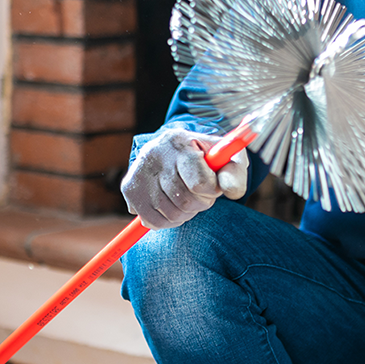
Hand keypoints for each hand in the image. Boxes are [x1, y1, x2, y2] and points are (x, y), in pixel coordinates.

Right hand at [120, 128, 248, 228]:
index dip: (212, 191)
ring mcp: (139, 172)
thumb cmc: (207, 157)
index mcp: (180, 141)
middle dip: (201, 203)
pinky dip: (169, 221)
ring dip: (187, 214)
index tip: (213, 184)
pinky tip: (173, 206)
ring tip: (189, 197)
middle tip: (202, 193)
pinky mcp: (129, 188)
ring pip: (171, 214)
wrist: (177, 150)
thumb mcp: (228, 158)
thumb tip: (230, 191)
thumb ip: (234, 173)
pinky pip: (153, 222)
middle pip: (185, 201)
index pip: (199, 183)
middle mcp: (154, 154)